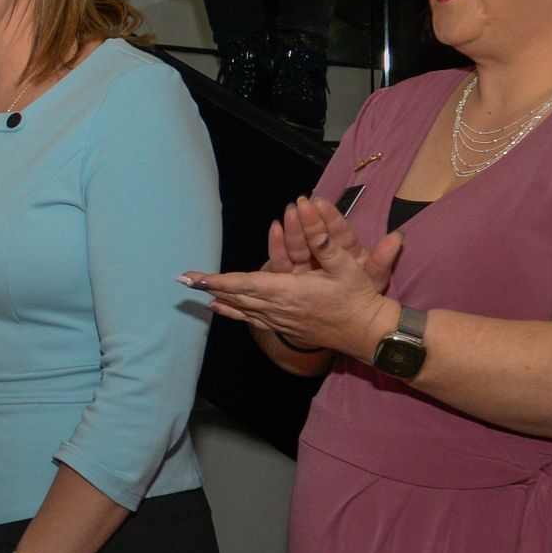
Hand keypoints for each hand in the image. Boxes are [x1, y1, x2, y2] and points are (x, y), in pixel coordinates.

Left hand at [181, 208, 396, 354]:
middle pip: (237, 295)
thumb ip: (326, 243)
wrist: (368, 333)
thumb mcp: (347, 266)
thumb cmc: (359, 297)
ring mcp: (281, 320)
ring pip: (242, 307)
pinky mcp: (285, 327)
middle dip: (210, 286)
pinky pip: (251, 319)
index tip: (197, 277)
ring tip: (195, 290)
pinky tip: (219, 309)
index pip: (246, 283)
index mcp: (291, 291)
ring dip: (218, 297)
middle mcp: (280, 308)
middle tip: (183, 280)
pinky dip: (232, 312)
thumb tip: (312, 219)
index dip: (220, 280)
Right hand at [269, 195, 402, 292]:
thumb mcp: (373, 281)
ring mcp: (308, 265)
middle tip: (302, 202)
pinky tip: (275, 229)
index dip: (332, 218)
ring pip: (299, 245)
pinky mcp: (291, 276)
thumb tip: (398, 238)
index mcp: (349, 255)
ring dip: (293, 228)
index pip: (340, 234)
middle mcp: (327, 256)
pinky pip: (284, 259)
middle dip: (309, 219)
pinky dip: (278, 244)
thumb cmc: (361, 301)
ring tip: (289, 212)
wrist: (340, 324)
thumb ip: (382, 262)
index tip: (322, 203)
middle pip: (317, 236)